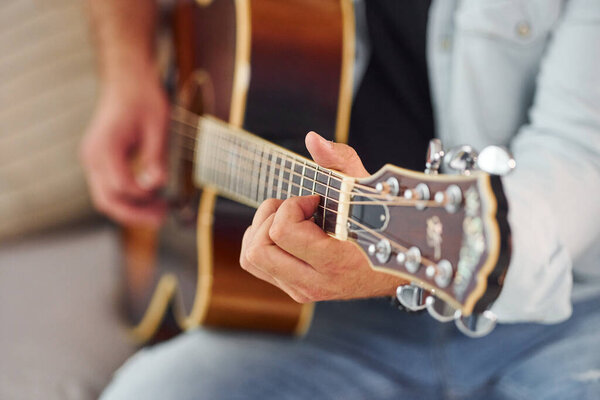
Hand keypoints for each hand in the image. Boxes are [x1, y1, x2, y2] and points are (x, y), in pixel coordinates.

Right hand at [80, 67, 168, 225]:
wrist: (127, 79)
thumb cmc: (143, 98)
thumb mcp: (158, 126)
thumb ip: (156, 157)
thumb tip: (157, 184)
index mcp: (105, 146)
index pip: (122, 186)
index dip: (144, 195)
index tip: (164, 194)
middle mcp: (92, 156)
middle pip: (107, 200)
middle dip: (135, 214)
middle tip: (162, 217)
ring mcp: (92, 159)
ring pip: (105, 198)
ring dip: (131, 210)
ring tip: (158, 211)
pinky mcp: (98, 161)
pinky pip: (108, 188)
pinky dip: (126, 199)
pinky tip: (148, 199)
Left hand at [239, 132, 407, 301]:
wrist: (395, 267)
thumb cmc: (381, 224)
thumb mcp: (367, 188)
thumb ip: (340, 161)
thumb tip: (312, 139)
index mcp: (334, 262)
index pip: (282, 232)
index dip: (291, 206)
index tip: (313, 200)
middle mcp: (314, 283)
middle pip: (257, 249)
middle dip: (270, 218)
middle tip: (295, 208)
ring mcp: (301, 289)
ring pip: (250, 258)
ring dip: (262, 230)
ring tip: (289, 219)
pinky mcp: (293, 289)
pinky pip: (255, 264)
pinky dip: (261, 241)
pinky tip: (285, 232)